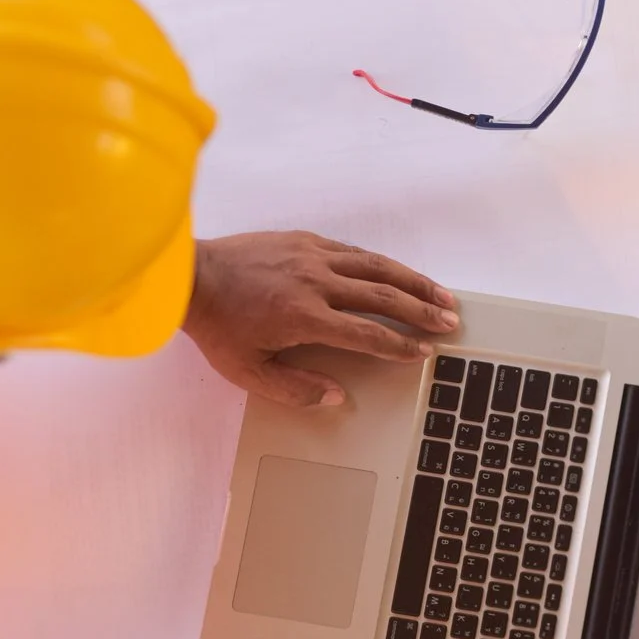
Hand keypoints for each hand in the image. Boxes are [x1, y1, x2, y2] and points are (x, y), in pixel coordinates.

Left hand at [184, 231, 459, 405]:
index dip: (399, 346)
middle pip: (382, 296)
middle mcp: (316, 281)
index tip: (422, 353)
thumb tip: (336, 397)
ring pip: (375, 267)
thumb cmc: (216, 326)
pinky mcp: (304, 240)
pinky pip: (352, 251)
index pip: (366, 334)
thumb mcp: (249, 371)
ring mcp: (311, 256)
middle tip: (449, 321)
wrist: (190, 276)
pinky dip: (380, 263)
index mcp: (305, 316)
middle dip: (420, 310)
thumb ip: (295, 389)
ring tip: (440, 293)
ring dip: (412, 281)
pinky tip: (397, 272)